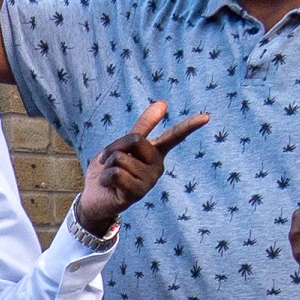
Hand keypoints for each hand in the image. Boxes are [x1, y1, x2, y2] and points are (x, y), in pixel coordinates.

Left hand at [75, 98, 206, 237]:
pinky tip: (109, 186)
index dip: (189, 125)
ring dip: (107, 165)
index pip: (175, 136)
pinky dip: (105, 177)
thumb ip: (143, 126)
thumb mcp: (123, 145)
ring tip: (110, 176)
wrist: (93, 197)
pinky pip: (116, 173)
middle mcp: (157, 167)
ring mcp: (149, 182)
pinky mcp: (137, 194)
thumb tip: (164, 103)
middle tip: (109, 161)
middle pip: (135, 140)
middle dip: (114, 147)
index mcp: (155, 153)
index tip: (206, 117)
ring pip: (122, 158)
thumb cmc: (109, 169)